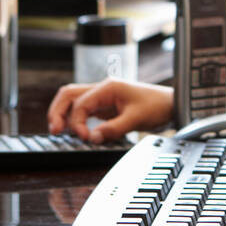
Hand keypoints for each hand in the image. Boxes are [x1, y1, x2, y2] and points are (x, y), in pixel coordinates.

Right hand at [47, 79, 172, 141]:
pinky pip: (83, 109)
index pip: (81, 103)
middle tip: (54, 130)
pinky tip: (74, 130)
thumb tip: (92, 138)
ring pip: (73, 100)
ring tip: (58, 131)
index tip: (85, 137)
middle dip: (58, 111)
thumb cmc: (157, 106)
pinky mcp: (105, 106)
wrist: (171, 105)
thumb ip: (113, 129)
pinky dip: (75, 118)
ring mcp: (102, 97)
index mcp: (108, 87)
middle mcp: (102, 89)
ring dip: (64, 114)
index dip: (77, 121)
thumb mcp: (136, 119)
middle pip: (69, 95)